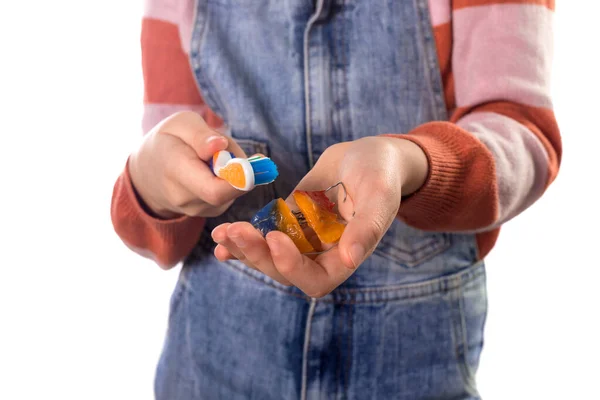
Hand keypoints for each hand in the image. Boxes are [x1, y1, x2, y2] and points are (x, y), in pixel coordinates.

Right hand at [129, 111, 246, 218]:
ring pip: (233, 189)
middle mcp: (187, 198)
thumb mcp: (180, 124)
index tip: (254, 162)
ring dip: (233, 170)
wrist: (148, 173)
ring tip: (212, 157)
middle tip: (224, 145)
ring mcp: (199, 210)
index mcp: (176, 172)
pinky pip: (231, 194)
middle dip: (238, 165)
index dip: (240, 178)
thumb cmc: (168, 141)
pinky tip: (212, 170)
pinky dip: (230, 179)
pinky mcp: (211, 212)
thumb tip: (220, 146)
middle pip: (230, 189)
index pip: (215, 190)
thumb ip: (200, 135)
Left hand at [212, 136, 428, 296]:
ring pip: (269, 256)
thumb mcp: (379, 195)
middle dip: (258, 254)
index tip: (276, 237)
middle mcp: (322, 254)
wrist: (367, 153)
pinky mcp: (289, 222)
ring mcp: (303, 239)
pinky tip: (220, 236)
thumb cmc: (381, 173)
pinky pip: (264, 236)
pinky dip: (243, 239)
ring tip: (221, 233)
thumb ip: (367, 227)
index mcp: (345, 257)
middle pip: (284, 270)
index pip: (316, 280)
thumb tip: (351, 259)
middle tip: (234, 231)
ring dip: (244, 248)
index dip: (292, 266)